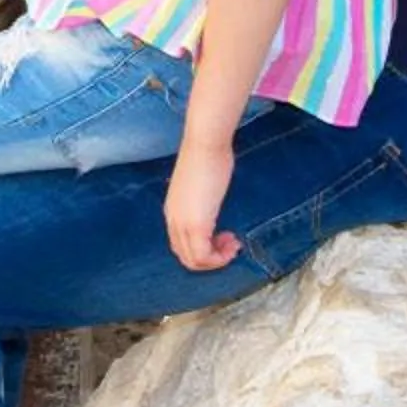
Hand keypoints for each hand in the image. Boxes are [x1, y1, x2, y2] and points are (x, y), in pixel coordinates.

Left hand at [164, 137, 240, 271]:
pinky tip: (232, 242)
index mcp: (173, 212)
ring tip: (233, 243)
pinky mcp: (197, 225)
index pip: (181, 245)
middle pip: (186, 257)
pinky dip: (220, 257)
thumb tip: (210, 206)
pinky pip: (204, 256)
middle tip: (231, 243)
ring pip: (194, 261)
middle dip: (211, 258)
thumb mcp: (201, 186)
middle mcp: (173, 221)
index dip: (203, 248)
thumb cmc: (207, 157)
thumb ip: (201, 202)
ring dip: (217, 259)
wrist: (205, 145)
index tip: (223, 236)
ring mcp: (183, 224)